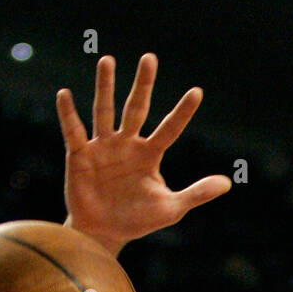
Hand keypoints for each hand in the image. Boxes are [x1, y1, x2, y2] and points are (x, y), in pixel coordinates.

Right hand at [59, 54, 231, 256]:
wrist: (104, 233)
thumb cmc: (138, 219)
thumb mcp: (171, 208)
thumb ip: (197, 193)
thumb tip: (227, 183)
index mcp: (150, 154)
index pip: (170, 128)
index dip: (183, 112)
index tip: (197, 92)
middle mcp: (127, 144)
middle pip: (136, 108)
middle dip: (143, 85)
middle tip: (150, 58)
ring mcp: (103, 146)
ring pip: (105, 111)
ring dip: (105, 86)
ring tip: (107, 61)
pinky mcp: (80, 154)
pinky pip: (74, 131)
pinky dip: (69, 114)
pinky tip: (65, 95)